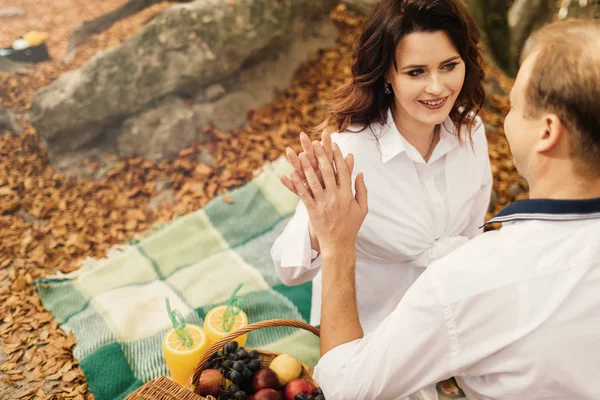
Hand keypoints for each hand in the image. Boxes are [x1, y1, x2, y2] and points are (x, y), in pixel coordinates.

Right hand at [279, 130, 350, 195]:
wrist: (332, 216)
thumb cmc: (338, 198)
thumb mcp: (343, 184)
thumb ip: (346, 170)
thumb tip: (351, 155)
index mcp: (328, 172)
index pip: (328, 155)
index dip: (327, 145)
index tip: (326, 132)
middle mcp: (317, 176)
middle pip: (312, 160)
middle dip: (308, 147)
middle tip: (303, 135)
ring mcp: (309, 185)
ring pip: (301, 171)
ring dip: (295, 162)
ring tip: (289, 150)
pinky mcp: (305, 196)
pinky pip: (295, 189)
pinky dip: (288, 183)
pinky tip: (280, 176)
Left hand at [289, 141, 367, 256]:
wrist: (339, 244)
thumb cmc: (351, 226)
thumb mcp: (362, 208)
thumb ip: (362, 190)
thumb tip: (360, 173)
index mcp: (347, 194)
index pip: (342, 171)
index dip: (337, 157)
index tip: (333, 145)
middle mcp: (335, 197)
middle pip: (328, 172)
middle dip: (321, 156)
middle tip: (315, 143)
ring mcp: (323, 203)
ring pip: (314, 181)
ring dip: (307, 166)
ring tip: (301, 154)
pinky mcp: (313, 210)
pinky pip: (304, 195)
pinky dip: (298, 184)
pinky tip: (291, 173)